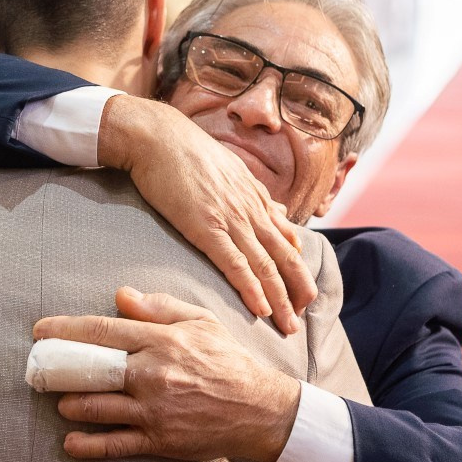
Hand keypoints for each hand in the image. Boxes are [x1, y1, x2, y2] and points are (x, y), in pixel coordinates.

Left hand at [36, 287, 302, 461]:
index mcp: (162, 341)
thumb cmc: (228, 361)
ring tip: (59, 401)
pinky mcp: (159, 440)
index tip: (40, 331)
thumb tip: (120, 296)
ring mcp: (154, 410)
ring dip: (71, 404)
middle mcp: (153, 374)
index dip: (66, 330)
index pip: (103, 331)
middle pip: (93, 369)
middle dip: (60, 369)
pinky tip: (70, 443)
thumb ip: (159, 308)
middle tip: (38, 369)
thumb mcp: (201, 322)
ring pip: (98, 407)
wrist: (260, 410)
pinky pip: (116, 444)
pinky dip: (89, 446)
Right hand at [98, 95, 314, 333]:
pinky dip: (251, 288)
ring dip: (281, 299)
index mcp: (255, 197)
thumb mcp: (229, 167)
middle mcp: (251, 210)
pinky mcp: (207, 227)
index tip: (300, 291)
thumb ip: (252, 192)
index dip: (296, 268)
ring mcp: (232, 219)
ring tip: (289, 325)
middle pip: (285, 257)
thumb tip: (274, 206)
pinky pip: (236, 264)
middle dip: (298, 290)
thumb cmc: (185, 151)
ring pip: (266, 266)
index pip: (287, 239)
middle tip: (304, 316)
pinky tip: (260, 309)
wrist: (157, 136)